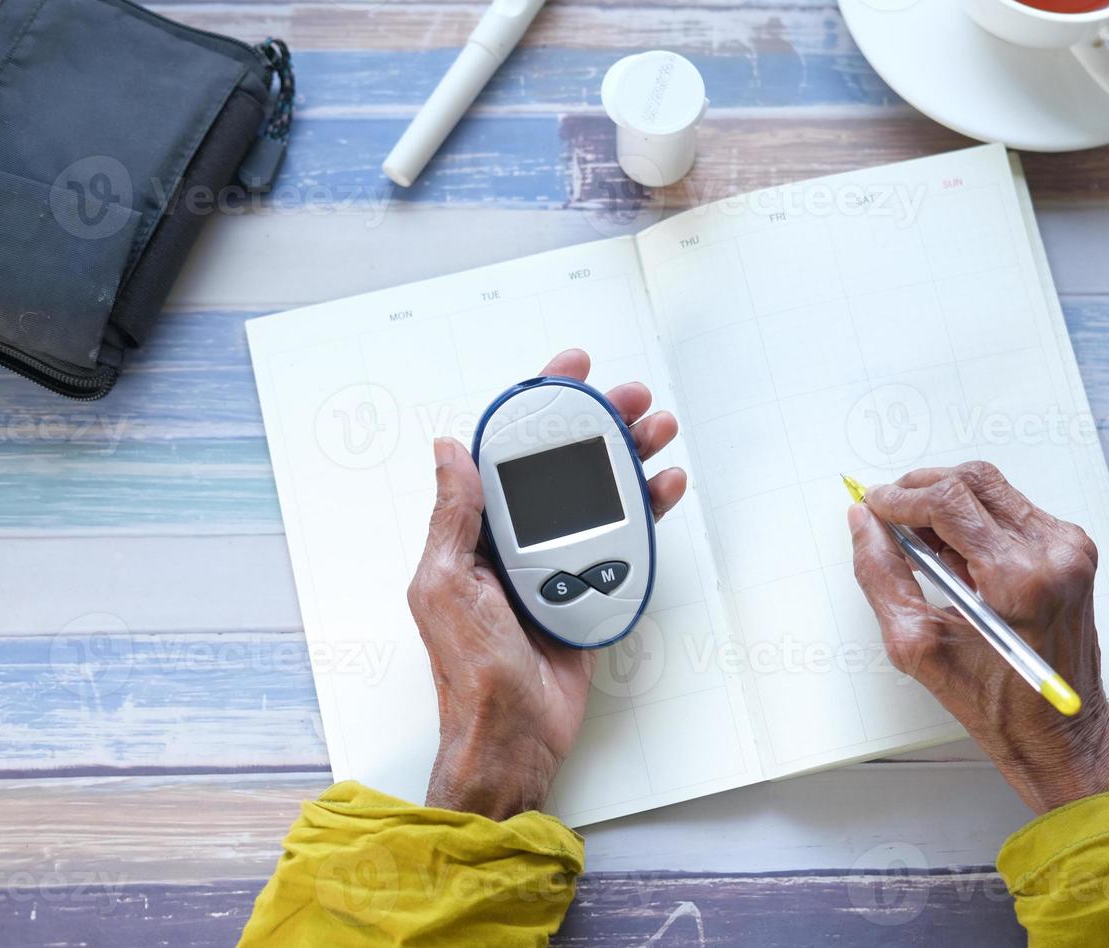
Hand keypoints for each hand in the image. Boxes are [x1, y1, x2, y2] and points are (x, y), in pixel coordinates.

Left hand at [406, 349, 686, 818]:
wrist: (511, 736)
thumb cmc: (469, 670)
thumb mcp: (444, 585)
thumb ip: (455, 517)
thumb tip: (447, 449)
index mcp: (475, 531)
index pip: (507, 451)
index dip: (538, 406)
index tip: (570, 372)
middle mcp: (516, 539)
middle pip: (564, 463)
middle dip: (600, 424)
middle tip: (633, 400)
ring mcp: (556, 562)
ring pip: (599, 494)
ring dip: (630, 458)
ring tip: (660, 431)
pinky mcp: (590, 588)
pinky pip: (622, 540)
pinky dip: (646, 511)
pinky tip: (664, 488)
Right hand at [848, 461, 1108, 813]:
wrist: (1060, 732)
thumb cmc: (998, 705)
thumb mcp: (917, 646)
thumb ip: (881, 576)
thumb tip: (863, 524)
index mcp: (1019, 580)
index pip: (949, 501)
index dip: (900, 498)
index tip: (872, 506)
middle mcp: (1053, 553)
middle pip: (973, 481)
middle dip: (920, 489)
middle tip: (888, 516)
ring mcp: (1068, 547)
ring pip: (991, 489)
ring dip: (946, 505)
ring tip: (922, 546)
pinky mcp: (1071, 549)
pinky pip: (1010, 509)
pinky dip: (974, 521)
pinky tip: (956, 556)